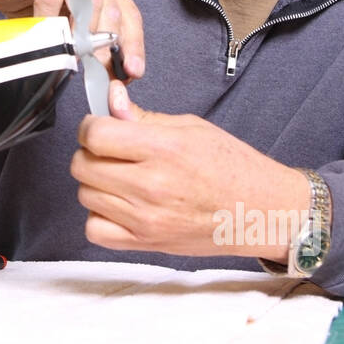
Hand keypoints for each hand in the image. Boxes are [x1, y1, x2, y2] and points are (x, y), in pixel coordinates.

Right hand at [0, 0, 144, 77]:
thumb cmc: (25, 0)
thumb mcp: (62, 24)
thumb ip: (84, 40)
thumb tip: (107, 72)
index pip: (127, 14)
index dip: (134, 44)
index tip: (133, 72)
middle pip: (113, 8)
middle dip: (112, 44)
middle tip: (105, 70)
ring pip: (90, 1)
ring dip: (87, 33)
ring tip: (80, 56)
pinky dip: (51, 22)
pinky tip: (47, 37)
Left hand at [70, 80, 308, 259]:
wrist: (262, 211)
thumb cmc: (233, 167)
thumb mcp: (191, 128)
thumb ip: (143, 117)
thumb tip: (111, 100)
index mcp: (165, 150)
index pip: (95, 135)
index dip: (91, 126)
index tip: (99, 126)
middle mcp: (152, 186)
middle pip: (82, 166)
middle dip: (91, 153)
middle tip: (111, 151)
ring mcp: (146, 219)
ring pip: (85, 195)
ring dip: (96, 184)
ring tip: (121, 178)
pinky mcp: (145, 243)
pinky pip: (95, 230)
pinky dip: (100, 217)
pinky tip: (119, 205)